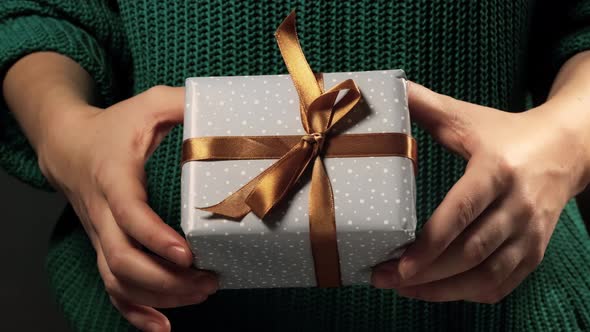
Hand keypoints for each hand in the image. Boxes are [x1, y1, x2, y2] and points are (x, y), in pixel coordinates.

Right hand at [38, 86, 217, 330]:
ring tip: (201, 295)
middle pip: (124, 260)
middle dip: (168, 279)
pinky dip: (134, 312)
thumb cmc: (116, 125)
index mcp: (114, 175)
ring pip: (119, 280)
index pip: (130, 213)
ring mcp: (100, 235)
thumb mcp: (150, 103)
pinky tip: (162, 326)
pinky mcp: (103, 247)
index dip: (155, 237)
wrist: (69, 146)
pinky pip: (112, 288)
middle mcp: (102, 212)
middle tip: (210, 280)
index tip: (188, 254)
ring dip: (159, 297)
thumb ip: (183, 104)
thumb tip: (227, 110)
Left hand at [371, 81, 589, 302]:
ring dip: (444, 290)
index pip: (461, 213)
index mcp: (496, 170)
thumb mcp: (466, 117)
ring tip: (405, 290)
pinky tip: (440, 291)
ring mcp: (531, 233)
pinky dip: (470, 294)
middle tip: (385, 278)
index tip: (398, 263)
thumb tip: (387, 87)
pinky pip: (504, 284)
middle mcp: (518, 205)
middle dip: (426, 273)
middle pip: (471, 252)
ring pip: (487, 276)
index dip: (430, 244)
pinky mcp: (536, 251)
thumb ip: (425, 104)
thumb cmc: (506, 133)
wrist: (565, 149)